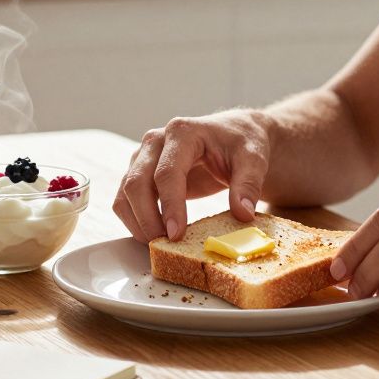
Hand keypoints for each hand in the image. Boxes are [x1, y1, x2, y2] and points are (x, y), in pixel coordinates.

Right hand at [114, 110, 270, 242]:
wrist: (233, 134)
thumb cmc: (242, 143)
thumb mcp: (253, 159)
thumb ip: (248, 184)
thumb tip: (243, 214)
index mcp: (182, 132)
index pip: (167, 172)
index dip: (170, 206)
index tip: (176, 234)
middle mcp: (156, 141)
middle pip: (137, 183)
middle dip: (147, 219)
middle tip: (165, 245)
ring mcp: (143, 156)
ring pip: (125, 192)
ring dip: (136, 222)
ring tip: (158, 245)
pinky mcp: (139, 171)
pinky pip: (125, 198)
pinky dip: (133, 219)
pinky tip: (152, 235)